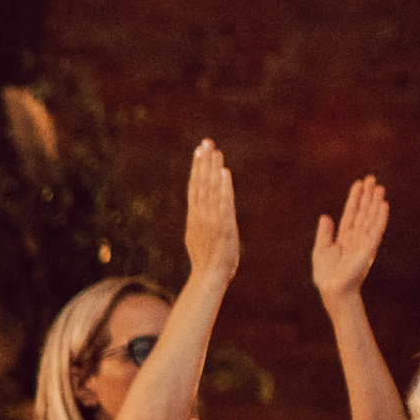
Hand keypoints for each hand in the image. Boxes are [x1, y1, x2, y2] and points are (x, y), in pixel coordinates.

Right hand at [183, 139, 240, 280]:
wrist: (209, 277)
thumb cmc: (207, 262)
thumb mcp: (199, 238)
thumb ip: (200, 222)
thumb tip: (199, 210)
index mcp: (194, 217)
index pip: (194, 187)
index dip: (197, 168)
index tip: (199, 151)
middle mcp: (201, 216)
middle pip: (201, 183)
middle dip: (203, 162)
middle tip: (206, 142)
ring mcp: (211, 220)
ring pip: (211, 189)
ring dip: (213, 169)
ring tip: (215, 151)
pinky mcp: (224, 226)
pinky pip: (223, 202)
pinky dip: (224, 187)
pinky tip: (225, 173)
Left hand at [311, 176, 388, 308]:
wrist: (334, 290)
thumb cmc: (327, 275)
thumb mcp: (321, 250)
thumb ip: (324, 233)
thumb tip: (325, 216)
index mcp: (344, 238)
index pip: (351, 213)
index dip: (355, 199)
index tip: (359, 183)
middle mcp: (356, 238)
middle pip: (363, 212)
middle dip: (367, 196)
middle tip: (372, 178)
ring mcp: (364, 242)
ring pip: (371, 218)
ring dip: (376, 203)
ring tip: (380, 187)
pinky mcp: (369, 249)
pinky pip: (376, 230)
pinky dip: (380, 218)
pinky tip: (384, 205)